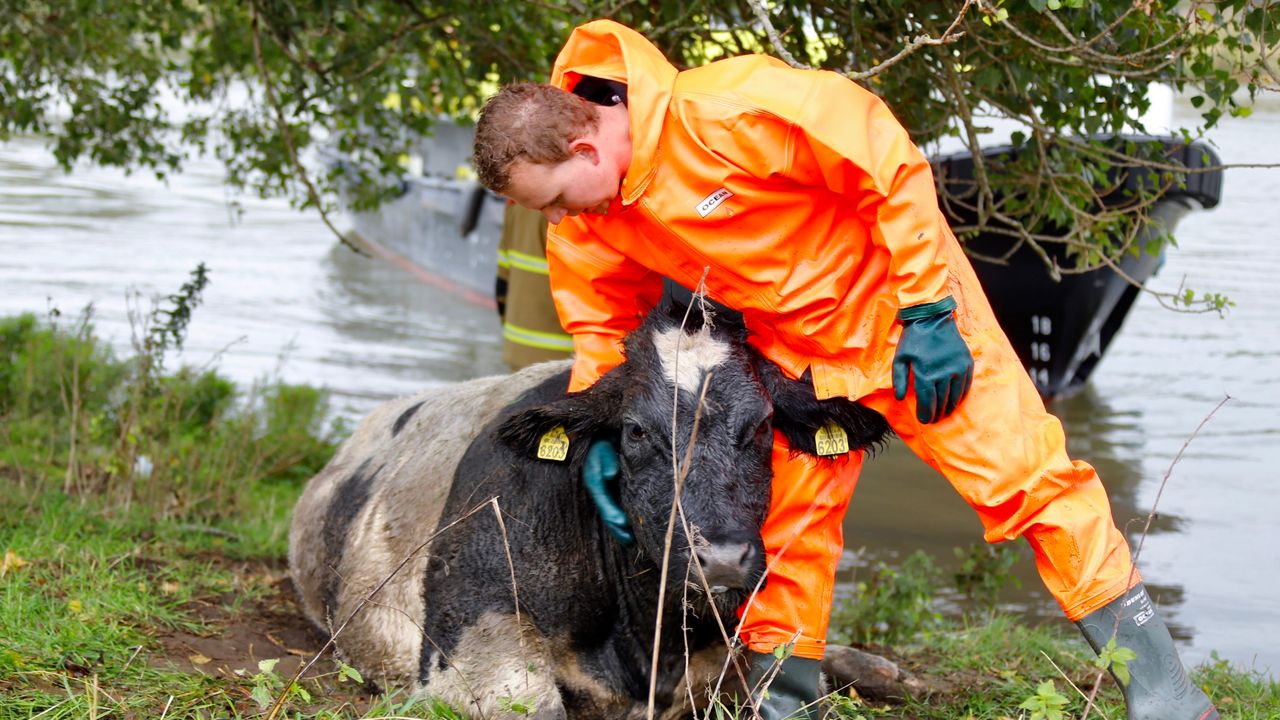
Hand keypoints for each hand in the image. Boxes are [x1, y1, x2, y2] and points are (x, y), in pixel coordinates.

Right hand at [583, 439, 632, 543]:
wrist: (605, 439)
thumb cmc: (603, 444)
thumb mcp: (602, 448)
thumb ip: (605, 459)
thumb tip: (612, 474)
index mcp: (595, 481)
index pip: (603, 500)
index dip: (612, 513)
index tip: (622, 523)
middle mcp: (600, 490)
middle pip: (607, 513)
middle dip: (617, 528)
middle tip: (629, 540)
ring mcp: (607, 493)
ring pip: (611, 515)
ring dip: (619, 529)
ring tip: (631, 541)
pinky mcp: (615, 494)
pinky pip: (617, 511)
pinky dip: (622, 523)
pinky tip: (632, 533)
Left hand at [892, 297, 973, 423]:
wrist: (933, 317)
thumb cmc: (913, 339)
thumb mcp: (900, 357)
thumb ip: (898, 379)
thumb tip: (900, 398)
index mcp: (925, 372)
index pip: (927, 401)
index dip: (926, 414)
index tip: (925, 421)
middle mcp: (943, 372)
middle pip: (941, 401)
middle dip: (937, 413)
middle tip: (934, 419)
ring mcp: (957, 368)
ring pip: (954, 395)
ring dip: (949, 407)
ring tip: (944, 413)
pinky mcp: (966, 363)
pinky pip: (965, 385)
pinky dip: (960, 396)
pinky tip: (955, 401)